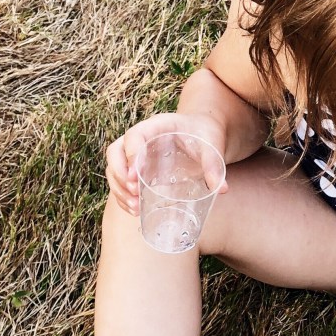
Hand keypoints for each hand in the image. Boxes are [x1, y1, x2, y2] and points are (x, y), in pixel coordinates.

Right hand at [104, 112, 227, 215]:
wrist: (204, 132)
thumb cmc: (206, 135)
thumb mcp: (213, 145)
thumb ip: (215, 164)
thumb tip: (221, 189)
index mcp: (157, 126)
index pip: (134, 136)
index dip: (131, 156)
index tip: (137, 178)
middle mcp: (141, 138)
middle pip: (115, 152)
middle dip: (120, 175)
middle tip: (134, 193)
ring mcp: (137, 153)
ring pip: (115, 167)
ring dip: (119, 189)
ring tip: (134, 207)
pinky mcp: (139, 168)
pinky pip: (122, 180)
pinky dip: (124, 195)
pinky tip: (134, 209)